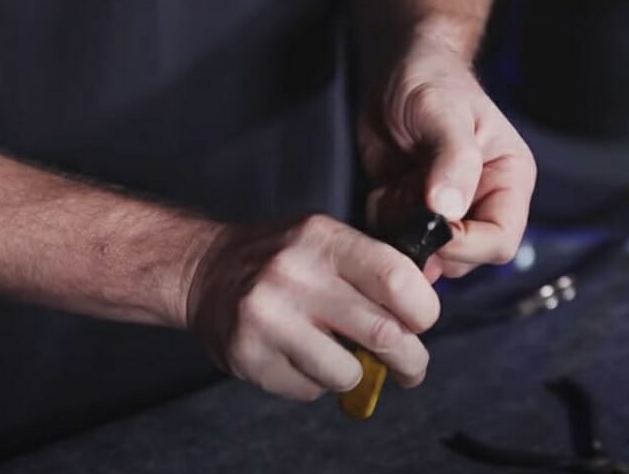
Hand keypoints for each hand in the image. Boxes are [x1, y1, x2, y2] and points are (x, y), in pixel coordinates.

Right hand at [184, 215, 438, 400]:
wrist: (203, 270)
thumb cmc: (280, 258)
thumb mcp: (324, 239)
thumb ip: (372, 267)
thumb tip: (426, 311)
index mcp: (322, 238)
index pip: (397, 279)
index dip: (424, 311)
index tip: (422, 323)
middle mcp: (294, 274)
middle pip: (384, 333)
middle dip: (410, 361)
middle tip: (411, 367)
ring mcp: (267, 317)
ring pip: (348, 373)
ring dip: (357, 374)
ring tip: (344, 359)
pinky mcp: (248, 356)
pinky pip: (309, 389)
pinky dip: (317, 383)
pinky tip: (300, 357)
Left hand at [359, 34, 535, 279]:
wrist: (394, 71)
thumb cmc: (430, 77)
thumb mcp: (443, 110)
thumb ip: (453, 160)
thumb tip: (449, 210)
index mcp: (508, 180)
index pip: (500, 241)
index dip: (465, 245)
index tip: (430, 224)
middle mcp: (483, 202)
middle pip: (465, 258)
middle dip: (428, 239)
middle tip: (403, 200)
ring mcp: (448, 212)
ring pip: (430, 256)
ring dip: (403, 232)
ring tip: (394, 190)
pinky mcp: (415, 214)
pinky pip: (400, 244)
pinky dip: (385, 226)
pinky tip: (384, 192)